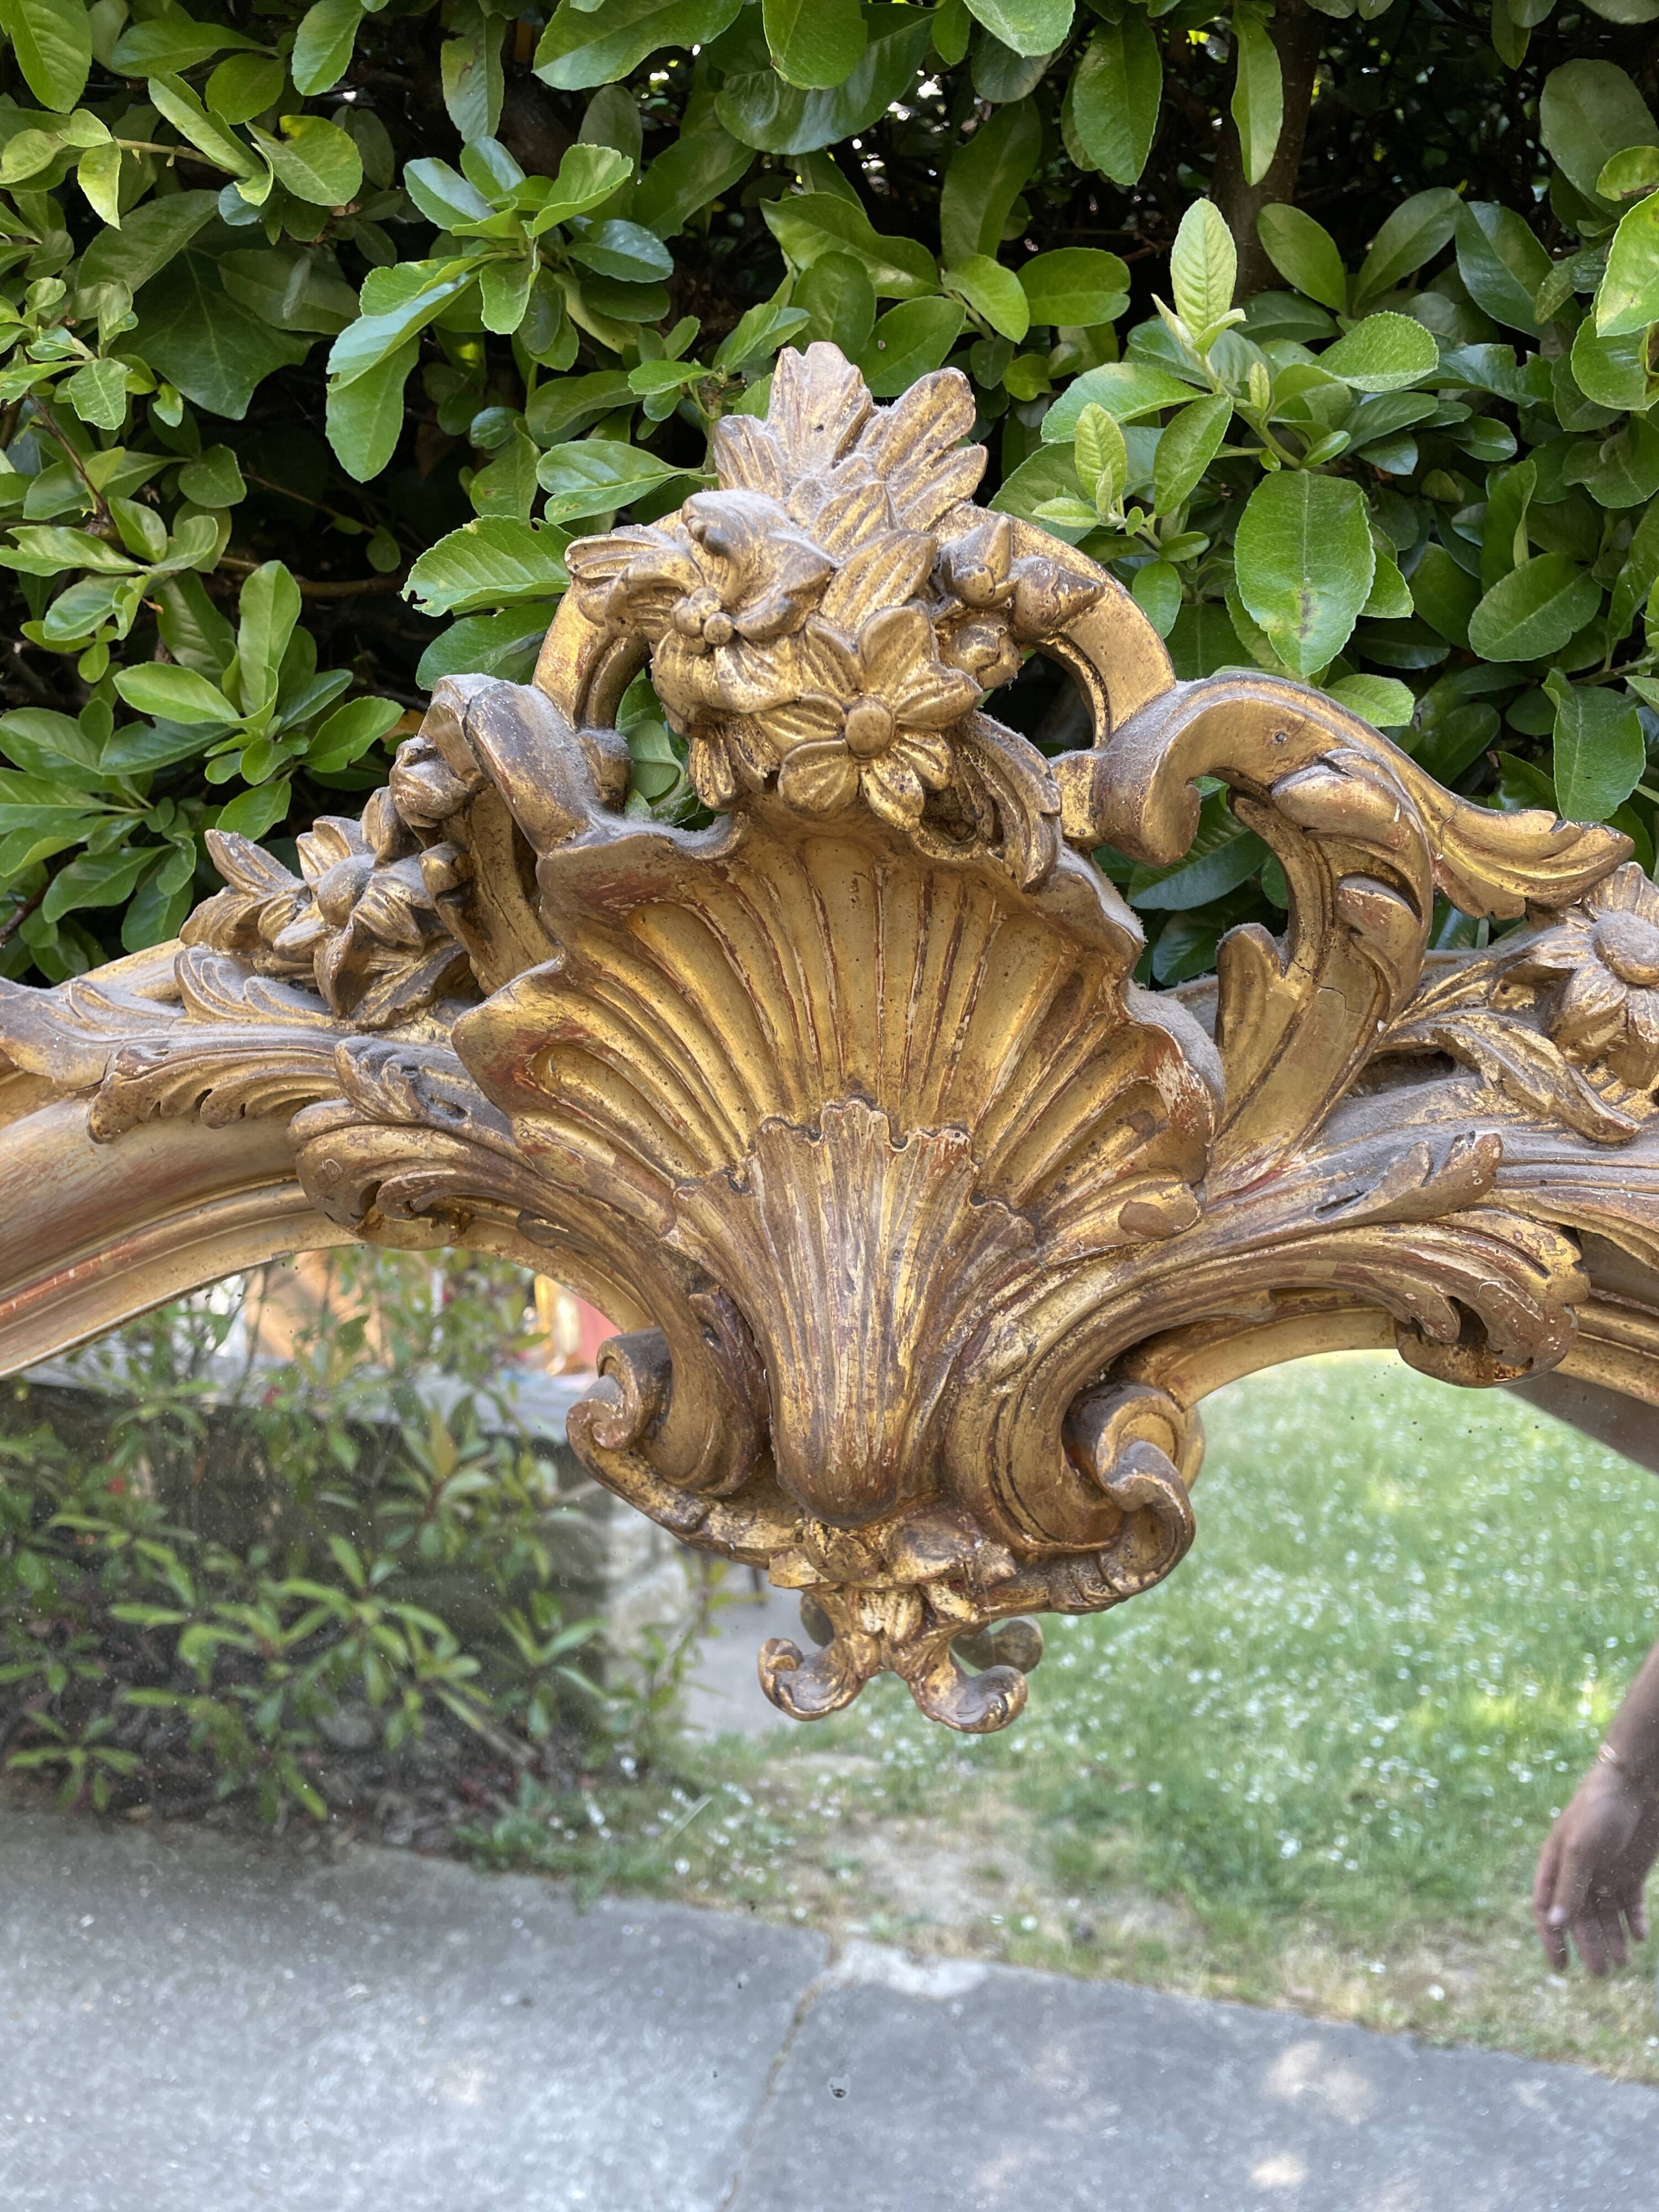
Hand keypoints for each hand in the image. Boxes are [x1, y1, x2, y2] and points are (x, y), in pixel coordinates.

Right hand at [1532, 1765, 1658, 1974]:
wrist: (1637, 1785)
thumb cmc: (1600, 1809)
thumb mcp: (1582, 1847)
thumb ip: (1570, 1885)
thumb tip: (1556, 1923)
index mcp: (1556, 1864)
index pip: (1548, 1908)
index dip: (1551, 1938)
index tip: (1560, 1967)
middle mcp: (1579, 1873)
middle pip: (1580, 1918)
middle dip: (1588, 1946)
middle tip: (1601, 1972)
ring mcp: (1605, 1874)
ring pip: (1607, 1916)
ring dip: (1613, 1939)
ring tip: (1623, 1962)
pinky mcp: (1630, 1873)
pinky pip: (1630, 1905)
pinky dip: (1634, 1921)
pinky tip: (1640, 1936)